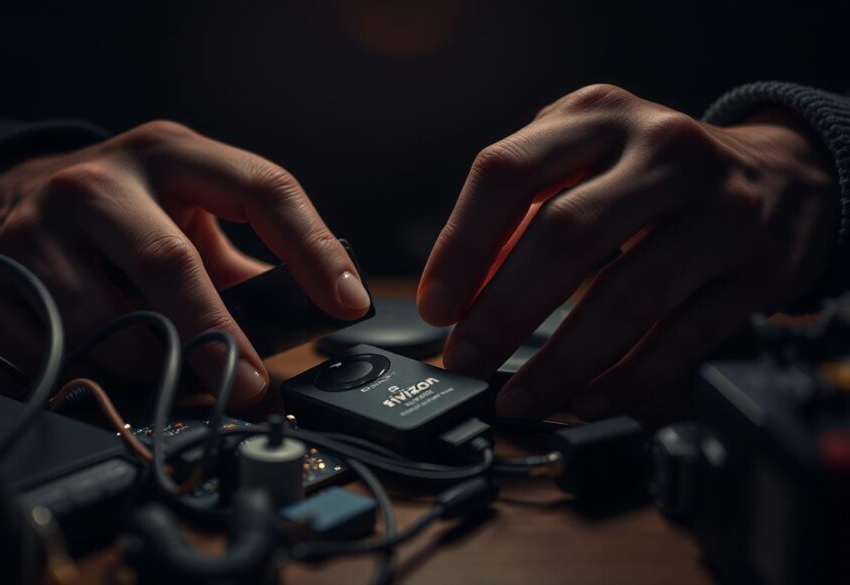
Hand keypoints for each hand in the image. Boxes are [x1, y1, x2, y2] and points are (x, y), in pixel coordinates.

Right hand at [0, 121, 370, 405]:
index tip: (348, 304)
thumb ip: (243, 259)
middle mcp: (98, 181)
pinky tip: (102, 366)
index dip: (313, 248)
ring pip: (108, 322)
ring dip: (152, 365)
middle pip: (170, 264)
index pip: (261, 188)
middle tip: (253, 387)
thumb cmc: (123, 215)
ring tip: (169, 374)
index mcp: (167, 153)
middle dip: (219, 338)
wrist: (8, 198)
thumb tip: (311, 320)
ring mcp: (33, 226)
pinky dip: (89, 375)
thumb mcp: (185, 211)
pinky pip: (50, 353)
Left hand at [418, 84, 837, 419]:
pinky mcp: (759, 269)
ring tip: (519, 398)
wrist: (780, 174)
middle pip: (566, 234)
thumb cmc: (653, 174)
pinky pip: (685, 337)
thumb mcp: (584, 156)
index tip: (436, 305)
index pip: (509, 171)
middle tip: (464, 361)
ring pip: (628, 295)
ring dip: (562, 361)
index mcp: (599, 116)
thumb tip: (459, 292)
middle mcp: (662, 152)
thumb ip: (520, 208)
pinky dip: (628, 378)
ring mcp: (720, 209)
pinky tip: (586, 400)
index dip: (462, 245)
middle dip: (502, 311)